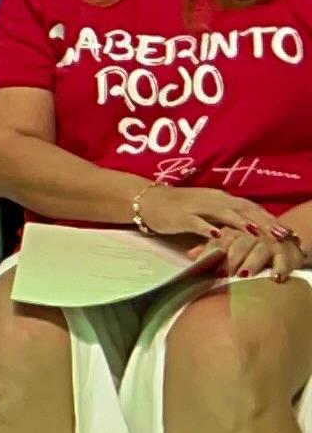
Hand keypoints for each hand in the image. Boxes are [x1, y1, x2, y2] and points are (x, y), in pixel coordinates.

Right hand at [141, 185, 284, 240]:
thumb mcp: (208, 211)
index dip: (268, 217)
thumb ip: (227, 219)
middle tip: (280, 235)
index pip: (250, 206)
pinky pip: (197, 222)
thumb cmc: (179, 209)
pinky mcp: (181, 216)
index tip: (285, 230)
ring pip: (223, 213)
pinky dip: (208, 228)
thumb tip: (252, 232)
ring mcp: (196, 207)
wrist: (146, 201)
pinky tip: (218, 235)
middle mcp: (212, 199)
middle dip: (263, 222)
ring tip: (257, 233)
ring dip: (241, 223)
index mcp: (220, 198)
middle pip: (242, 209)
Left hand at [207, 221, 307, 281]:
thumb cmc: (249, 244)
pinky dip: (280, 267)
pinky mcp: (287, 251)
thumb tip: (189, 255)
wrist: (281, 238)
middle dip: (232, 257)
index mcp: (235, 229)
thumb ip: (211, 248)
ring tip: (244, 274)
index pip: (222, 238)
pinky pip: (284, 259)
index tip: (203, 263)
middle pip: (240, 242)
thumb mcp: (230, 242)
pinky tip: (276, 277)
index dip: (213, 250)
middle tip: (224, 272)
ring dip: (252, 262)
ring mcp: (270, 241)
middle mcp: (252, 233)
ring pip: (260, 249)